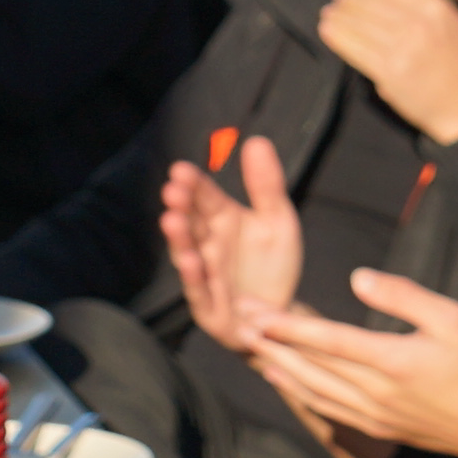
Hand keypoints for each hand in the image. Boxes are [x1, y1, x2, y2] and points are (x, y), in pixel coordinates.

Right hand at [158, 135, 305, 351]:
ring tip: (173, 220)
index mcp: (221, 221)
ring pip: (189, 257)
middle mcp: (207, 247)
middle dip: (181, 208)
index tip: (181, 170)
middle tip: (173, 189)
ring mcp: (206, 278)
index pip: (203, 197)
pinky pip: (201, 293)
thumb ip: (267, 185)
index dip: (193, 184)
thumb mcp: (278, 220)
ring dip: (180, 240)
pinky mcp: (211, 310)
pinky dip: (195, 278)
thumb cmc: (272, 266)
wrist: (284, 315)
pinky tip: (191, 261)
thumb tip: (257, 141)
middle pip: (192, 224)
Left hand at [250, 267, 457, 457]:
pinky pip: (325, 408)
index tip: (254, 309)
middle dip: (270, 340)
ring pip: (311, 389)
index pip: (327, 339)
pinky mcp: (376, 427)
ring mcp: (373, 415)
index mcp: (393, 361)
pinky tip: (280, 377)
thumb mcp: (452, 317)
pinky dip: (297, 391)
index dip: (286, 324)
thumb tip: (358, 278)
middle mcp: (376, 392)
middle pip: (309, 365)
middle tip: (238, 317)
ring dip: (277, 365)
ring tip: (251, 342)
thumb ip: (402, 296)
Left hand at [318, 0, 457, 145]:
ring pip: (358, 23)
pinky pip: (355, 47)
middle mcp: (420, 24)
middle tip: (336, 3)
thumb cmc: (455, 60)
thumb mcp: (445, 18)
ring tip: (328, 14)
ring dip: (337, 16)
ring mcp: (405, 48)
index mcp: (435, 6)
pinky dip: (336, 36)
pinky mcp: (390, 72)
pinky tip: (327, 30)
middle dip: (347, 0)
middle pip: (369, 2)